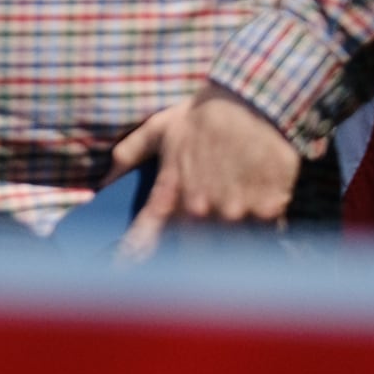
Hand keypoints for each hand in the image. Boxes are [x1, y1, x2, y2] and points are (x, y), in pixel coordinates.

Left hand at [109, 86, 305, 255]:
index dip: (131, 257)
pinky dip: (262, 236)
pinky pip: (265, 237)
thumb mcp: (159, 130)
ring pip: (230, 251)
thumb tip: (105, 180)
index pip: (145, 237)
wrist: (255, 102)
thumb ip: (128, 155)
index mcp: (171, 195)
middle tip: (193, 263)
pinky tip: (262, 228)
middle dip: (191, 261)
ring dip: (230, 253)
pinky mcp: (269, 210)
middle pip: (192, 255)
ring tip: (232, 253)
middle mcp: (201, 211)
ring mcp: (236, 213)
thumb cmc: (204, 114)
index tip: (122, 271)